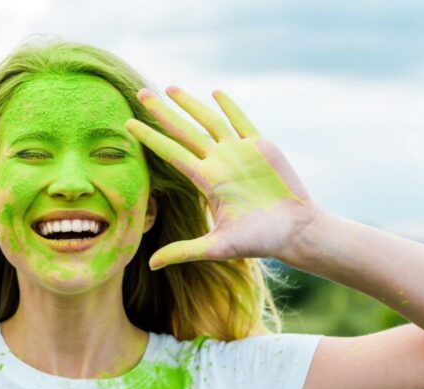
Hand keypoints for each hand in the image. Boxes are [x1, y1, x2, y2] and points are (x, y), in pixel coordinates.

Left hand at [125, 86, 322, 269]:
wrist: (295, 230)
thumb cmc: (258, 240)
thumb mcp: (218, 247)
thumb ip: (185, 251)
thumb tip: (151, 265)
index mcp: (207, 181)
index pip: (171, 154)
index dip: (150, 138)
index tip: (128, 124)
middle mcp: (219, 163)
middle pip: (184, 131)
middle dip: (162, 113)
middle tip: (141, 92)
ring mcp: (239, 152)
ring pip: (209, 121)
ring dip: (191, 105)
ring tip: (170, 89)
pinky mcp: (261, 146)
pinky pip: (241, 121)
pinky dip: (229, 106)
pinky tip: (215, 93)